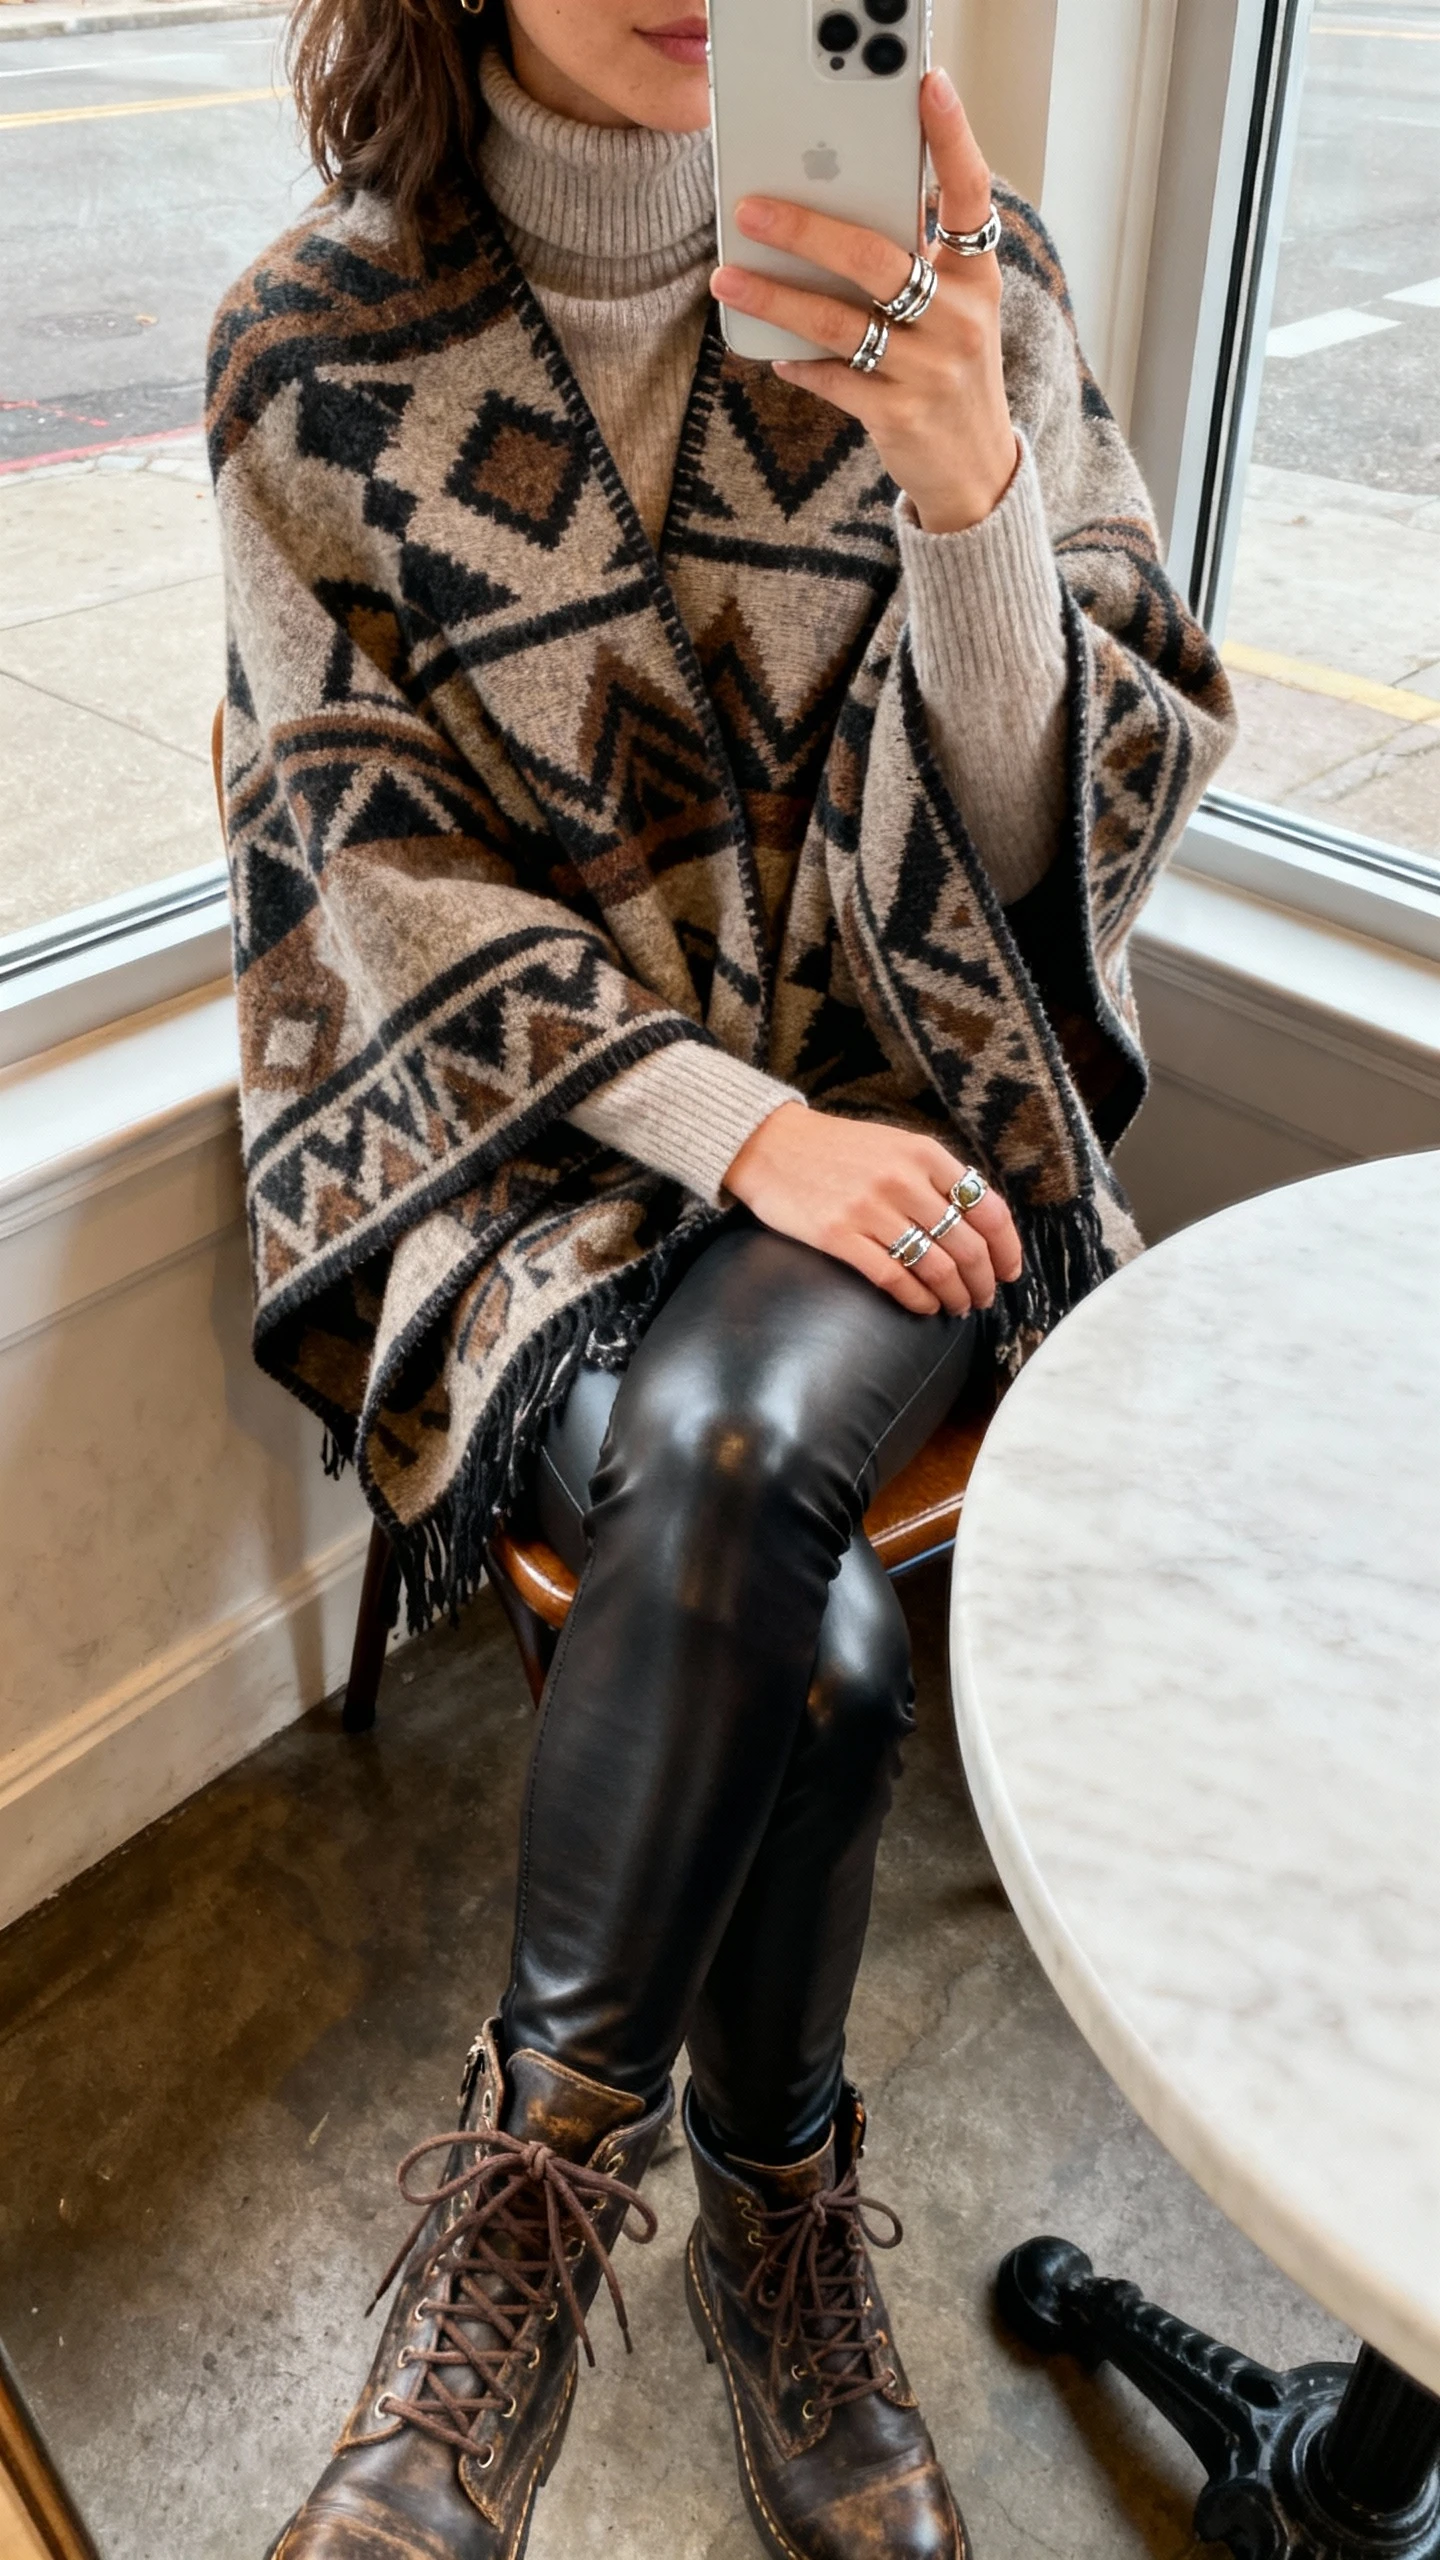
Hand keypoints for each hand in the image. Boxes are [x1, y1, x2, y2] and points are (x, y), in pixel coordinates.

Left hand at [710, 67, 1017, 535]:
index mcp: (978, 276)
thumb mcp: (954, 309)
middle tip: (750, 209)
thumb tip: (830, 208)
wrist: (974, 467)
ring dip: (775, 298)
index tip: (927, 85)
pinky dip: (798, 362)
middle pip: (875, 257)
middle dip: (805, 230)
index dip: (953, 138)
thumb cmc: (950, 368)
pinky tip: (772, 351)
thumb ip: (914, 261)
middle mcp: (961, 318)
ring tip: (726, 280)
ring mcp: (932, 369)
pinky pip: (834, 377)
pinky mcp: (900, 415)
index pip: (970, 194)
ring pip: (840, 321)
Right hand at [723, 1104, 1023, 1316]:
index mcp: (923, 1154)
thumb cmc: (836, 1149)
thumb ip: (935, 1176)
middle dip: (983, 1281)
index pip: (987, 1209)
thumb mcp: (894, 1145)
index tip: (1009, 1271)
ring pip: (935, 1267)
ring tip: (958, 1307)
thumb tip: (979, 1223)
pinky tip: (924, 1307)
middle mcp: (902, 1180)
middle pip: (967, 1246)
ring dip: (955, 1296)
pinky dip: (918, 1300)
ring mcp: (870, 1209)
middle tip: (984, 1298)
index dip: (1006, 1248)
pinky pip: (893, 1278)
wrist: (768, 1144)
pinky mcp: (839, 1236)